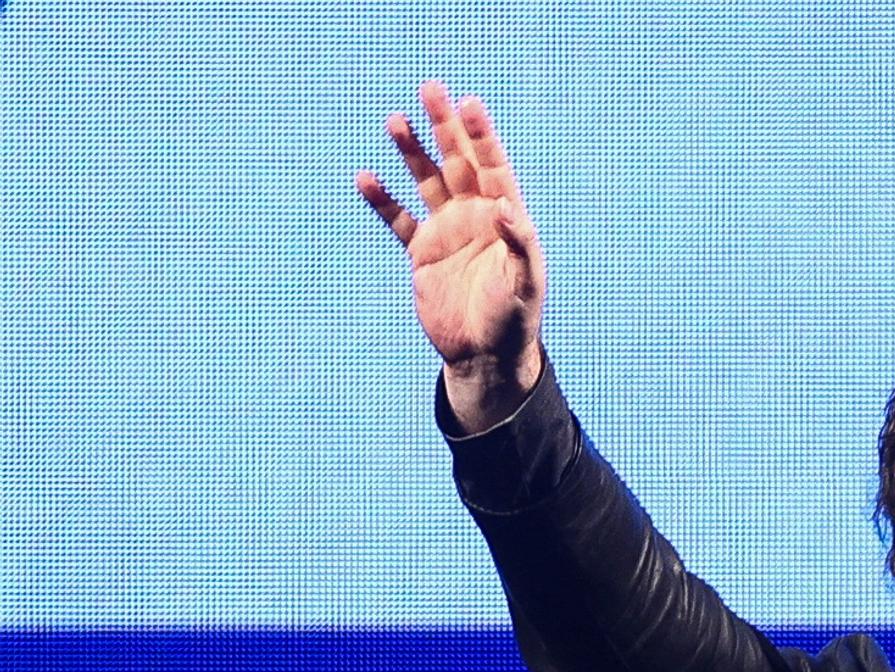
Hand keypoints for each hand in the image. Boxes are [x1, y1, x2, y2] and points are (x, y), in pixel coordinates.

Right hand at [356, 82, 545, 430]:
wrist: (484, 356)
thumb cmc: (513, 320)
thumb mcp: (525, 284)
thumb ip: (521, 245)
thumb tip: (509, 209)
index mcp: (505, 218)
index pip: (492, 166)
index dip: (481, 135)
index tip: (469, 102)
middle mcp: (475, 218)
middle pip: (458, 162)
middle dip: (444, 127)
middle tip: (430, 88)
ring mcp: (447, 233)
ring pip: (427, 182)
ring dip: (412, 152)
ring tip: (394, 120)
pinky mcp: (423, 254)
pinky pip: (399, 220)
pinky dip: (383, 200)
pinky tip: (366, 178)